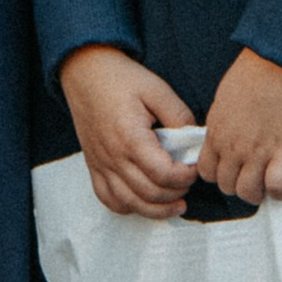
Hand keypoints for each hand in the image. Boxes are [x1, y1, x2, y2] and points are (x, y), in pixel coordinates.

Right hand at [60, 44, 198, 216]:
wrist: (85, 73)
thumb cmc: (121, 79)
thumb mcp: (157, 89)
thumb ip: (179, 116)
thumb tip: (194, 141)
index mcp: (130, 138)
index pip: (163, 173)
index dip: (186, 176)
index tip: (196, 168)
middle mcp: (113, 157)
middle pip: (149, 193)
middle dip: (176, 193)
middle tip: (188, 182)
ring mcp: (101, 165)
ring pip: (130, 203)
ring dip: (156, 209)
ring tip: (176, 204)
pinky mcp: (94, 167)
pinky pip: (109, 200)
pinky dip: (129, 207)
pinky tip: (144, 201)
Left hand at [197, 49, 281, 205]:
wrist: (280, 61)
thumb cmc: (253, 74)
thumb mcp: (224, 100)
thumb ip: (222, 124)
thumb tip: (226, 136)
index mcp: (216, 133)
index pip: (207, 173)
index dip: (221, 175)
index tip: (235, 169)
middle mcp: (232, 147)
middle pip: (226, 186)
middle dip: (240, 186)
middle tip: (256, 175)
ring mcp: (257, 151)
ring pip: (248, 192)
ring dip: (259, 191)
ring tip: (270, 179)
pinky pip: (276, 186)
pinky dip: (280, 190)